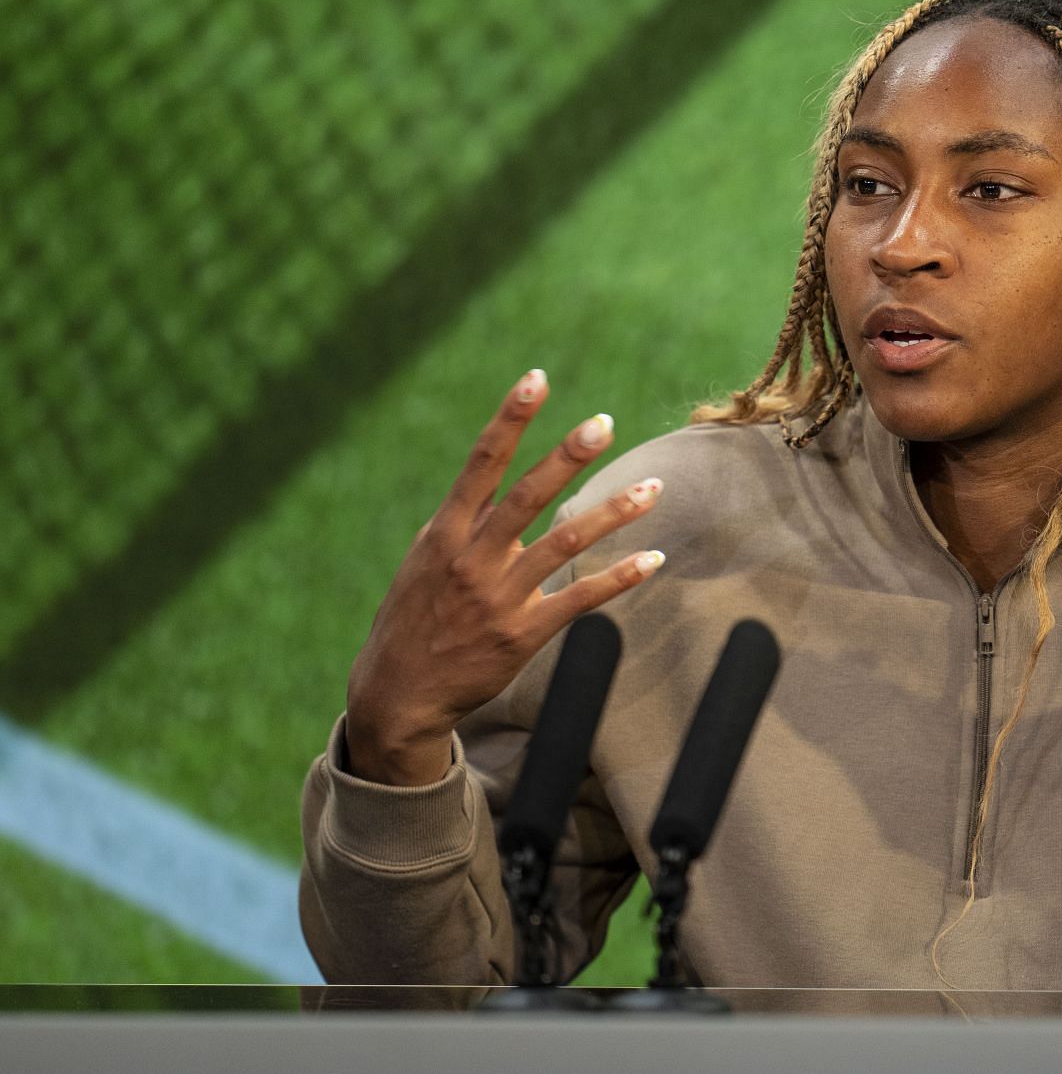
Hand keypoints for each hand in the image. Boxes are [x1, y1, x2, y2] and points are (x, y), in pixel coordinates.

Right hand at [343, 369, 664, 785]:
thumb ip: (462, 524)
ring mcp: (499, 597)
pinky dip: (619, 577)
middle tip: (603, 423)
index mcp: (445, 533)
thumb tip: (494, 485)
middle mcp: (472, 559)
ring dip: (612, 514)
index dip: (510, 419)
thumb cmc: (414, 619)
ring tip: (652, 489)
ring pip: (564, 544)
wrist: (397, 694)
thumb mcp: (425, 562)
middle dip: (566, 457)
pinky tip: (652, 559)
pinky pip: (579, 599)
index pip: (481, 463)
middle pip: (526, 496)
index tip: (536, 379)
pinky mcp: (523, 634)